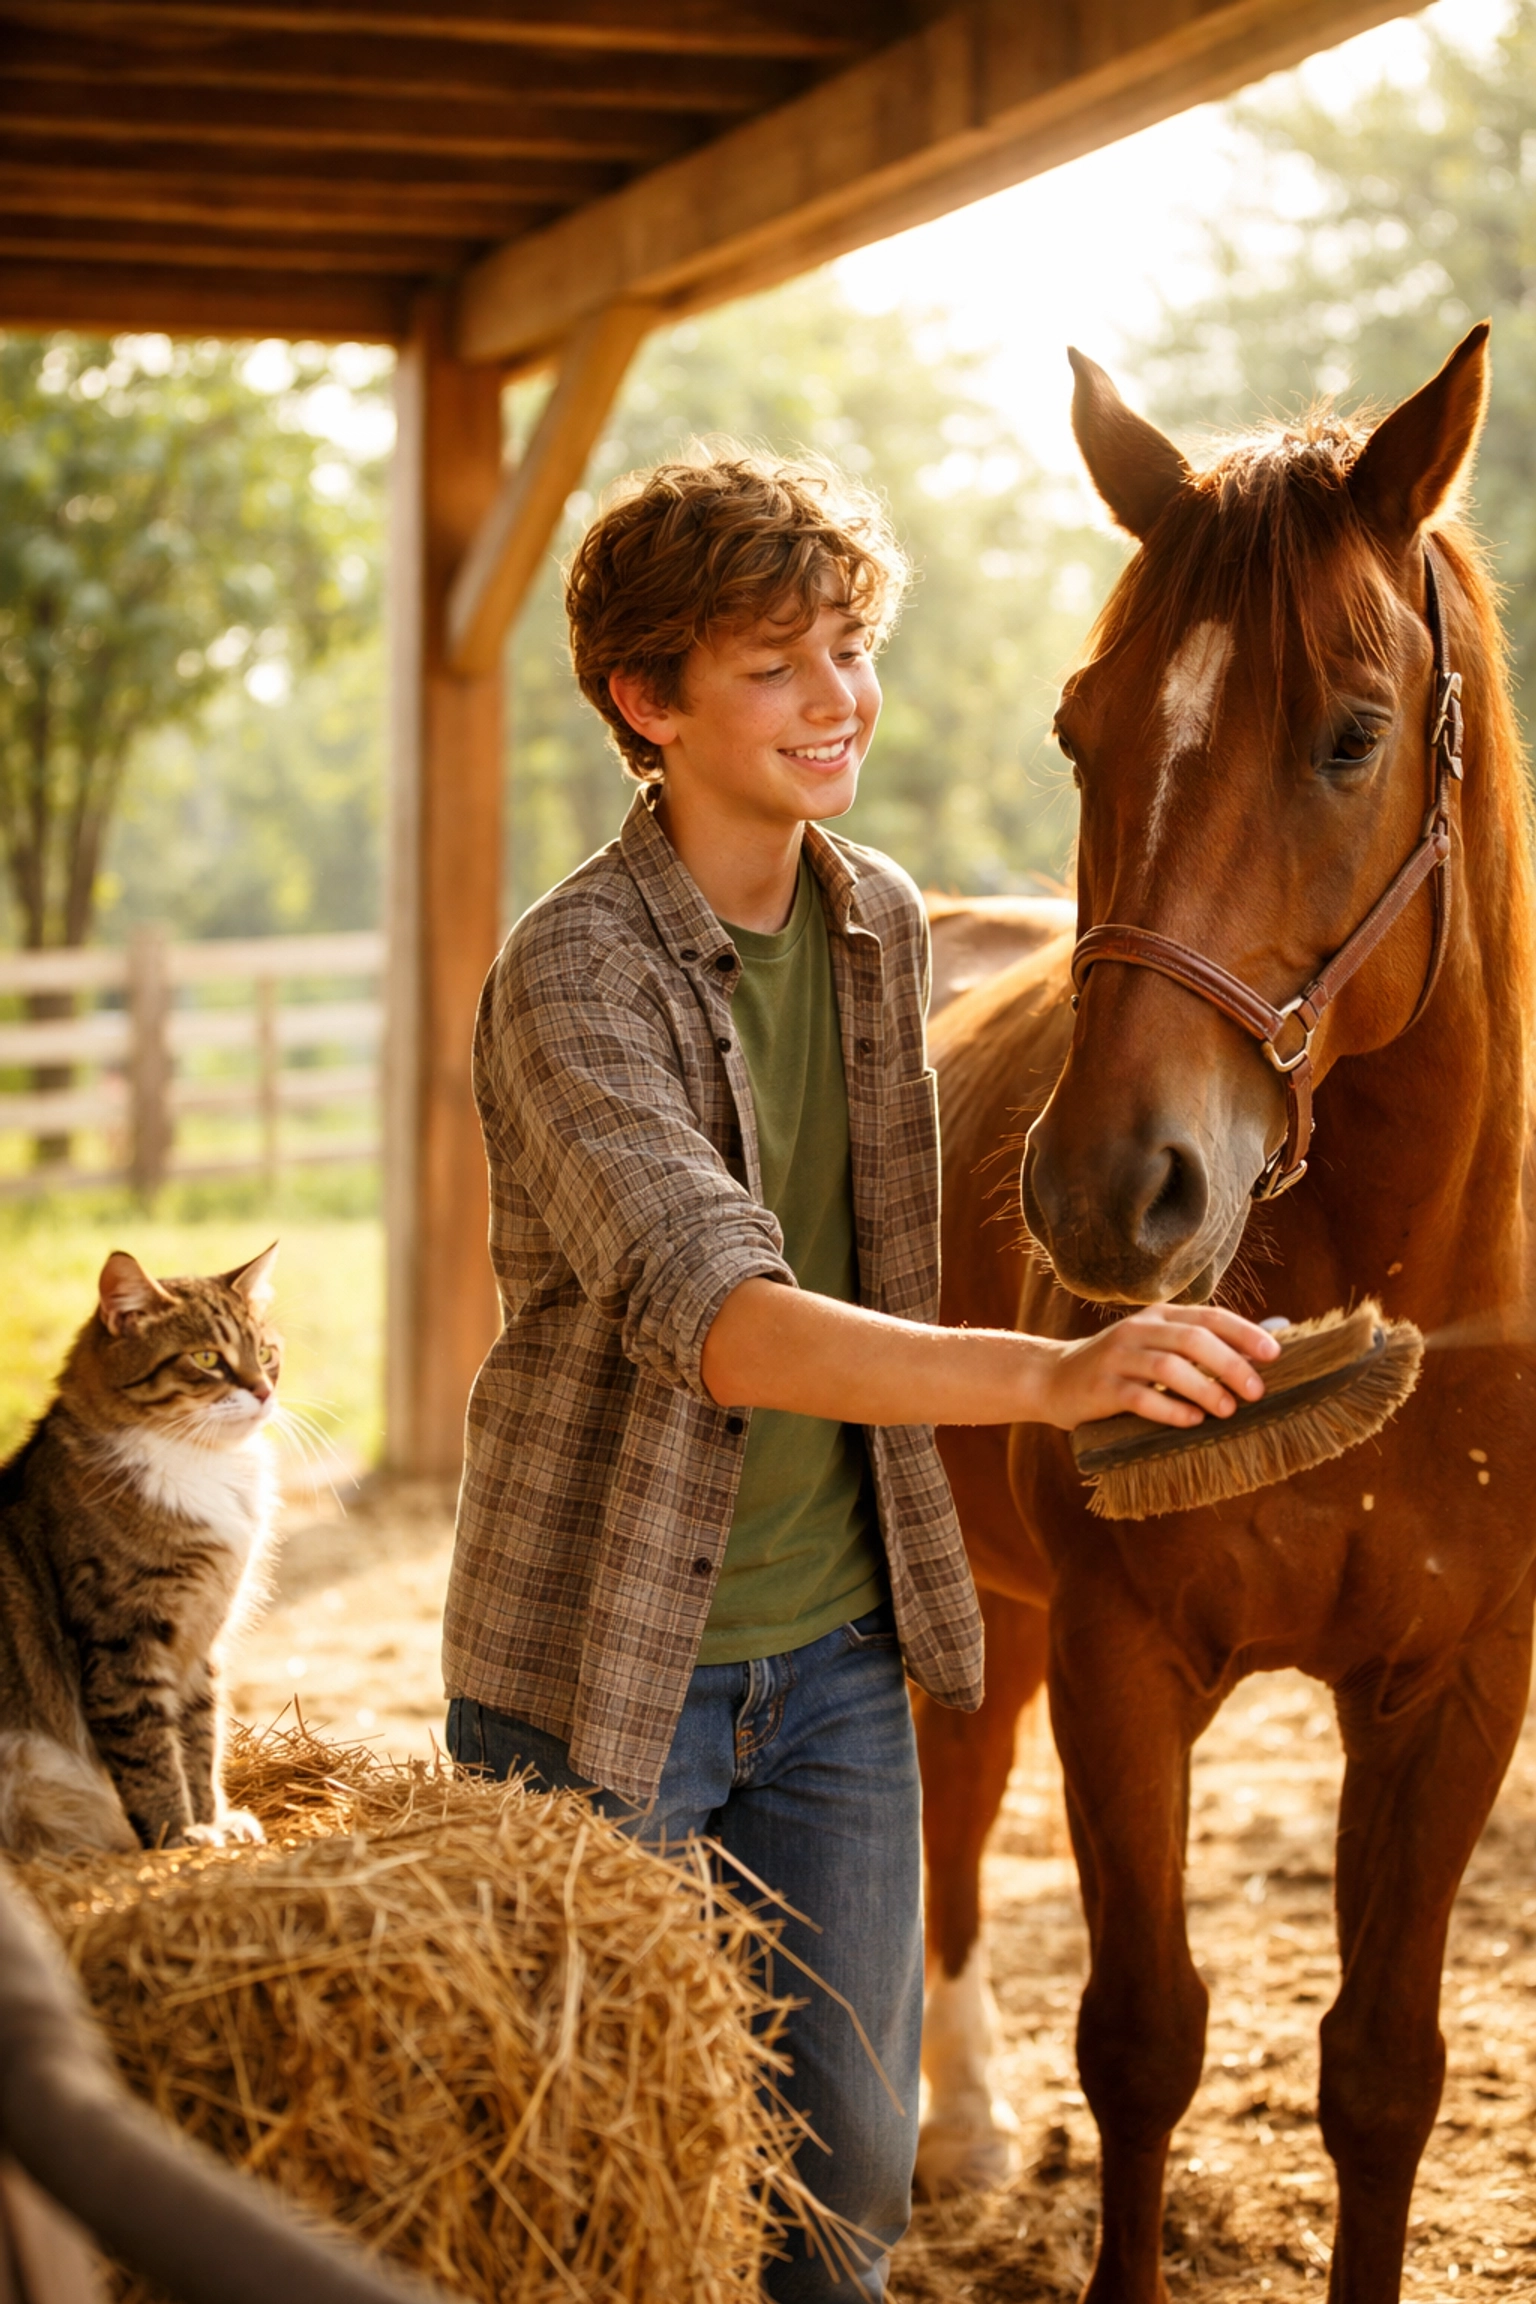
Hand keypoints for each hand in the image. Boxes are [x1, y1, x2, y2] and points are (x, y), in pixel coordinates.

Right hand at [1038, 1305, 1279, 1431]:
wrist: (1052, 1378)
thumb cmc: (1118, 1368)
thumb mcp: (1153, 1346)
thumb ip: (1192, 1348)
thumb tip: (1255, 1361)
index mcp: (1157, 1316)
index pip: (1209, 1316)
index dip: (1244, 1333)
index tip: (1274, 1355)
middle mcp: (1137, 1330)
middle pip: (1193, 1339)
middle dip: (1231, 1365)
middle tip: (1256, 1392)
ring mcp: (1117, 1357)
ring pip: (1169, 1366)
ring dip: (1205, 1389)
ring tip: (1228, 1410)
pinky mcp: (1101, 1387)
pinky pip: (1141, 1398)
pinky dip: (1171, 1410)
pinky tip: (1191, 1421)